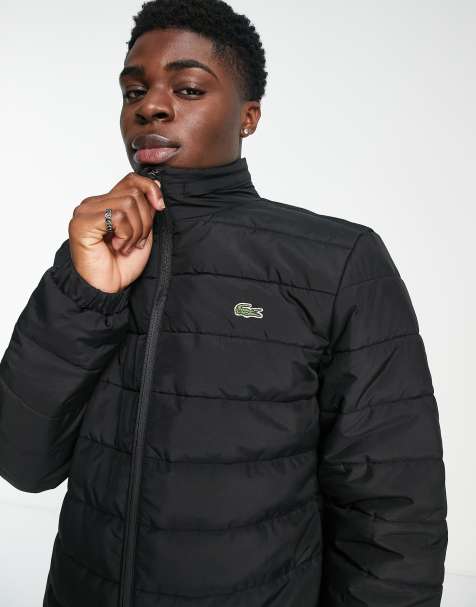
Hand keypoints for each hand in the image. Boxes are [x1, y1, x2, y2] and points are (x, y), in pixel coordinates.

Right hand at [68, 172, 165, 292]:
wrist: (106, 289)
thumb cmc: (121, 265)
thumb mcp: (143, 232)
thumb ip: (146, 209)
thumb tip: (156, 186)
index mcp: (106, 203)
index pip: (131, 180)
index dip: (150, 189)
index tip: (160, 207)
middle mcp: (93, 204)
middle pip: (133, 192)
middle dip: (145, 220)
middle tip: (136, 241)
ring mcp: (85, 211)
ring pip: (128, 203)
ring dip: (135, 231)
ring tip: (126, 246)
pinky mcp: (82, 222)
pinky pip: (117, 216)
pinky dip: (126, 234)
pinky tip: (118, 247)